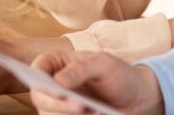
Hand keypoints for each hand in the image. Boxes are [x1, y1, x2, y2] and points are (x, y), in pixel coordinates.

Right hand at [29, 52, 163, 114]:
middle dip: (58, 105)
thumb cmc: (118, 75)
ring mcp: (59, 106)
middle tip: (81, 107)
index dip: (39, 79)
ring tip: (96, 113)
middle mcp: (53, 86)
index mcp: (57, 64)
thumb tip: (59, 81)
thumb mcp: (104, 64)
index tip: (55, 88)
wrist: (136, 98)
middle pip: (39, 98)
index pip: (37, 69)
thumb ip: (82, 69)